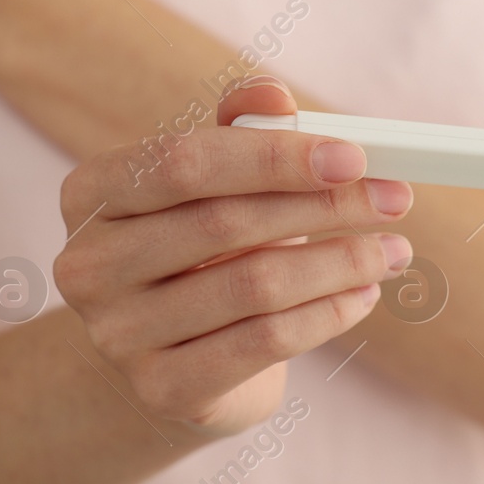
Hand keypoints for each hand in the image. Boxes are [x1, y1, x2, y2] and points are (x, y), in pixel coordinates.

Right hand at [53, 80, 414, 436]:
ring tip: (391, 251)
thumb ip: (239, 130)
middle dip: (325, 207)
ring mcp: (119, 334)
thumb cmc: (196, 251)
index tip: (353, 157)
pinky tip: (362, 295)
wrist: (167, 362)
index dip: (273, 157)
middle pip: (224, 223)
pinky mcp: (162, 388)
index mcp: (92, 193)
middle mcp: (89, 264)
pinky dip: (327, 315)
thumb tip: (273, 95)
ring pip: (254, 286)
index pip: (184, 163)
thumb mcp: (210, 184)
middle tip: (395, 200)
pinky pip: (264, 342)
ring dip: (341, 263)